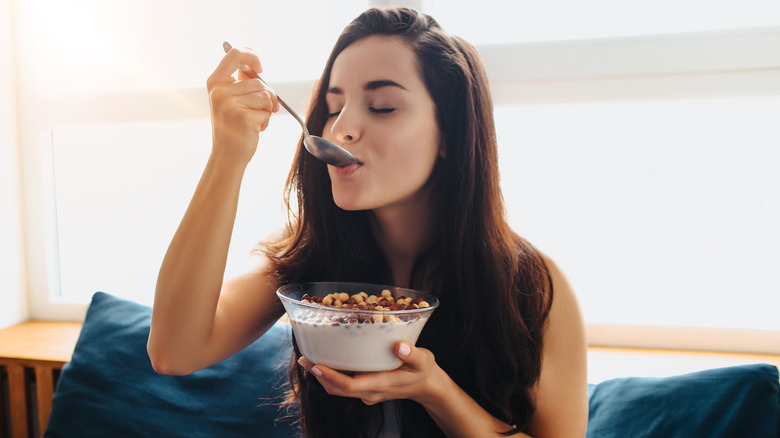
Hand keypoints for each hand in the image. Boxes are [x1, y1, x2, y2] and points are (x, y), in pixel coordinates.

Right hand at [206, 46, 278, 166]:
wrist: (227, 155)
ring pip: (266, 95)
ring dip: (267, 110)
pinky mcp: (243, 117)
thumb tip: (251, 60)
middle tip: (261, 110)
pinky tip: (255, 129)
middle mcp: (220, 91)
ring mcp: (230, 104)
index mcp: (215, 82)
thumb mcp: (230, 100)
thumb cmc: (232, 127)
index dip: (252, 56)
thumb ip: (239, 81)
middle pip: (258, 81)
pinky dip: (266, 120)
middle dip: (267, 96)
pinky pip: (267, 110)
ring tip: (255, 120)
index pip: (235, 53)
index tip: (260, 68)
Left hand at [297, 342, 442, 405]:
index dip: (330, 377)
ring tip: (308, 359)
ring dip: (323, 376)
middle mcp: (370, 391)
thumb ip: (413, 354)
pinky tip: (325, 361)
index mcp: (381, 384)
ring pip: (339, 389)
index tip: (315, 366)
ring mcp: (367, 392)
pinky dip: (332, 375)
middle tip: (304, 358)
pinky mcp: (366, 388)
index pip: (349, 385)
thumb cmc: (424, 371)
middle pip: (338, 389)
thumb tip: (400, 346)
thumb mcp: (423, 360)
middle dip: (319, 375)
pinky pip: (344, 385)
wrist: (427, 387)